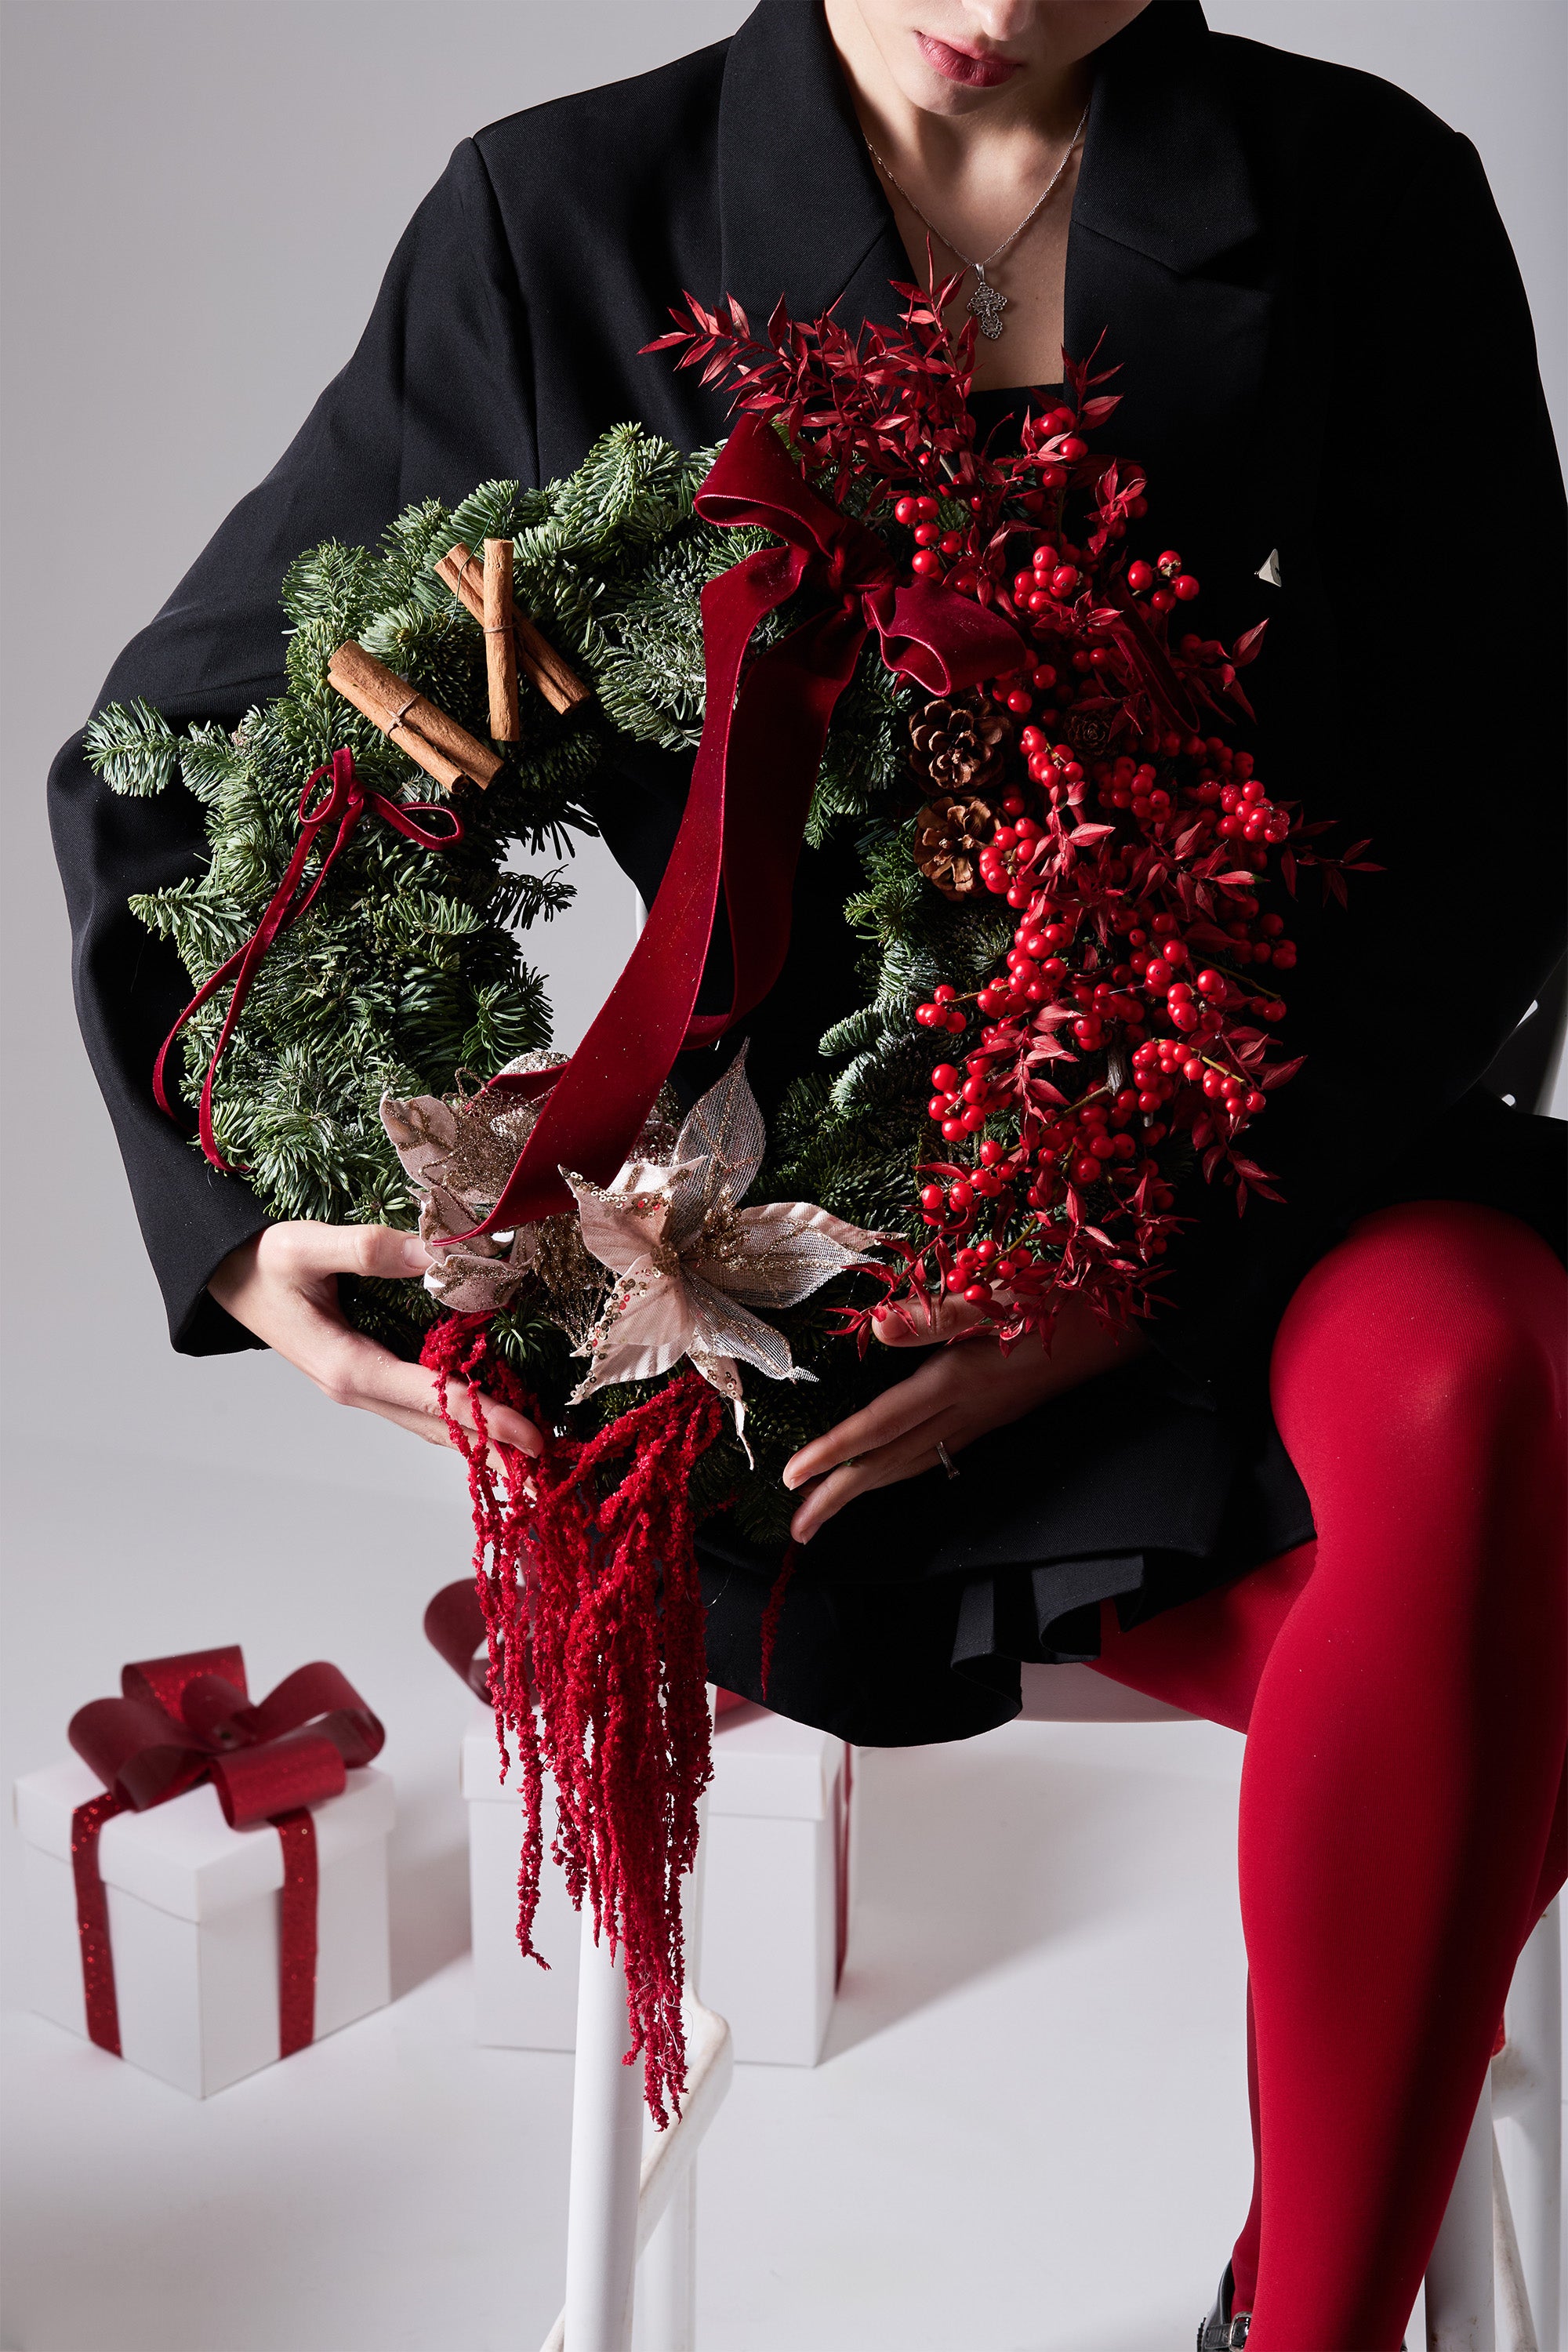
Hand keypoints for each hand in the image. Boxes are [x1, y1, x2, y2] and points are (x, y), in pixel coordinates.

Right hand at [208, 1224, 541, 1460]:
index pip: (431, 1398)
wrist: (226, 1278)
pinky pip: (422, 1408)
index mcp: (348, 1367)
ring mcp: (363, 1387)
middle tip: (548, 1477)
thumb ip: (367, 1248)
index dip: (485, 1418)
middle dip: (495, 1451)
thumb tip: (435, 1252)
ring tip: (530, 1463)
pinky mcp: (368, 1376)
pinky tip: (489, 1426)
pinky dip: (459, 1421)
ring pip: (431, 1425)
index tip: (531, 1437)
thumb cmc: (262, 1262)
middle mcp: (359, 1387)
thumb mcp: (304, 1247)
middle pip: (438, 1429)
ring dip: (481, 1443)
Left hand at [780, 1289, 1145, 1543]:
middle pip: (893, 1462)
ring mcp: (987, 1417)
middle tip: (797, 1530)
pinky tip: (893, 1469)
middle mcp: (970, 1409)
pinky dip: (905, 1468)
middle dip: (841, 1497)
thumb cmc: (1069, 1293)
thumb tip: (878, 1329)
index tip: (790, 1479)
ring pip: (916, 1463)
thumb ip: (938, 1313)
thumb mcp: (1003, 1292)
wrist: (1138, 1320)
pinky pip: (940, 1453)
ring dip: (869, 1488)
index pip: (882, 1426)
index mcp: (960, 1379)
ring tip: (827, 1512)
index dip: (834, 1452)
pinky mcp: (1001, 1412)